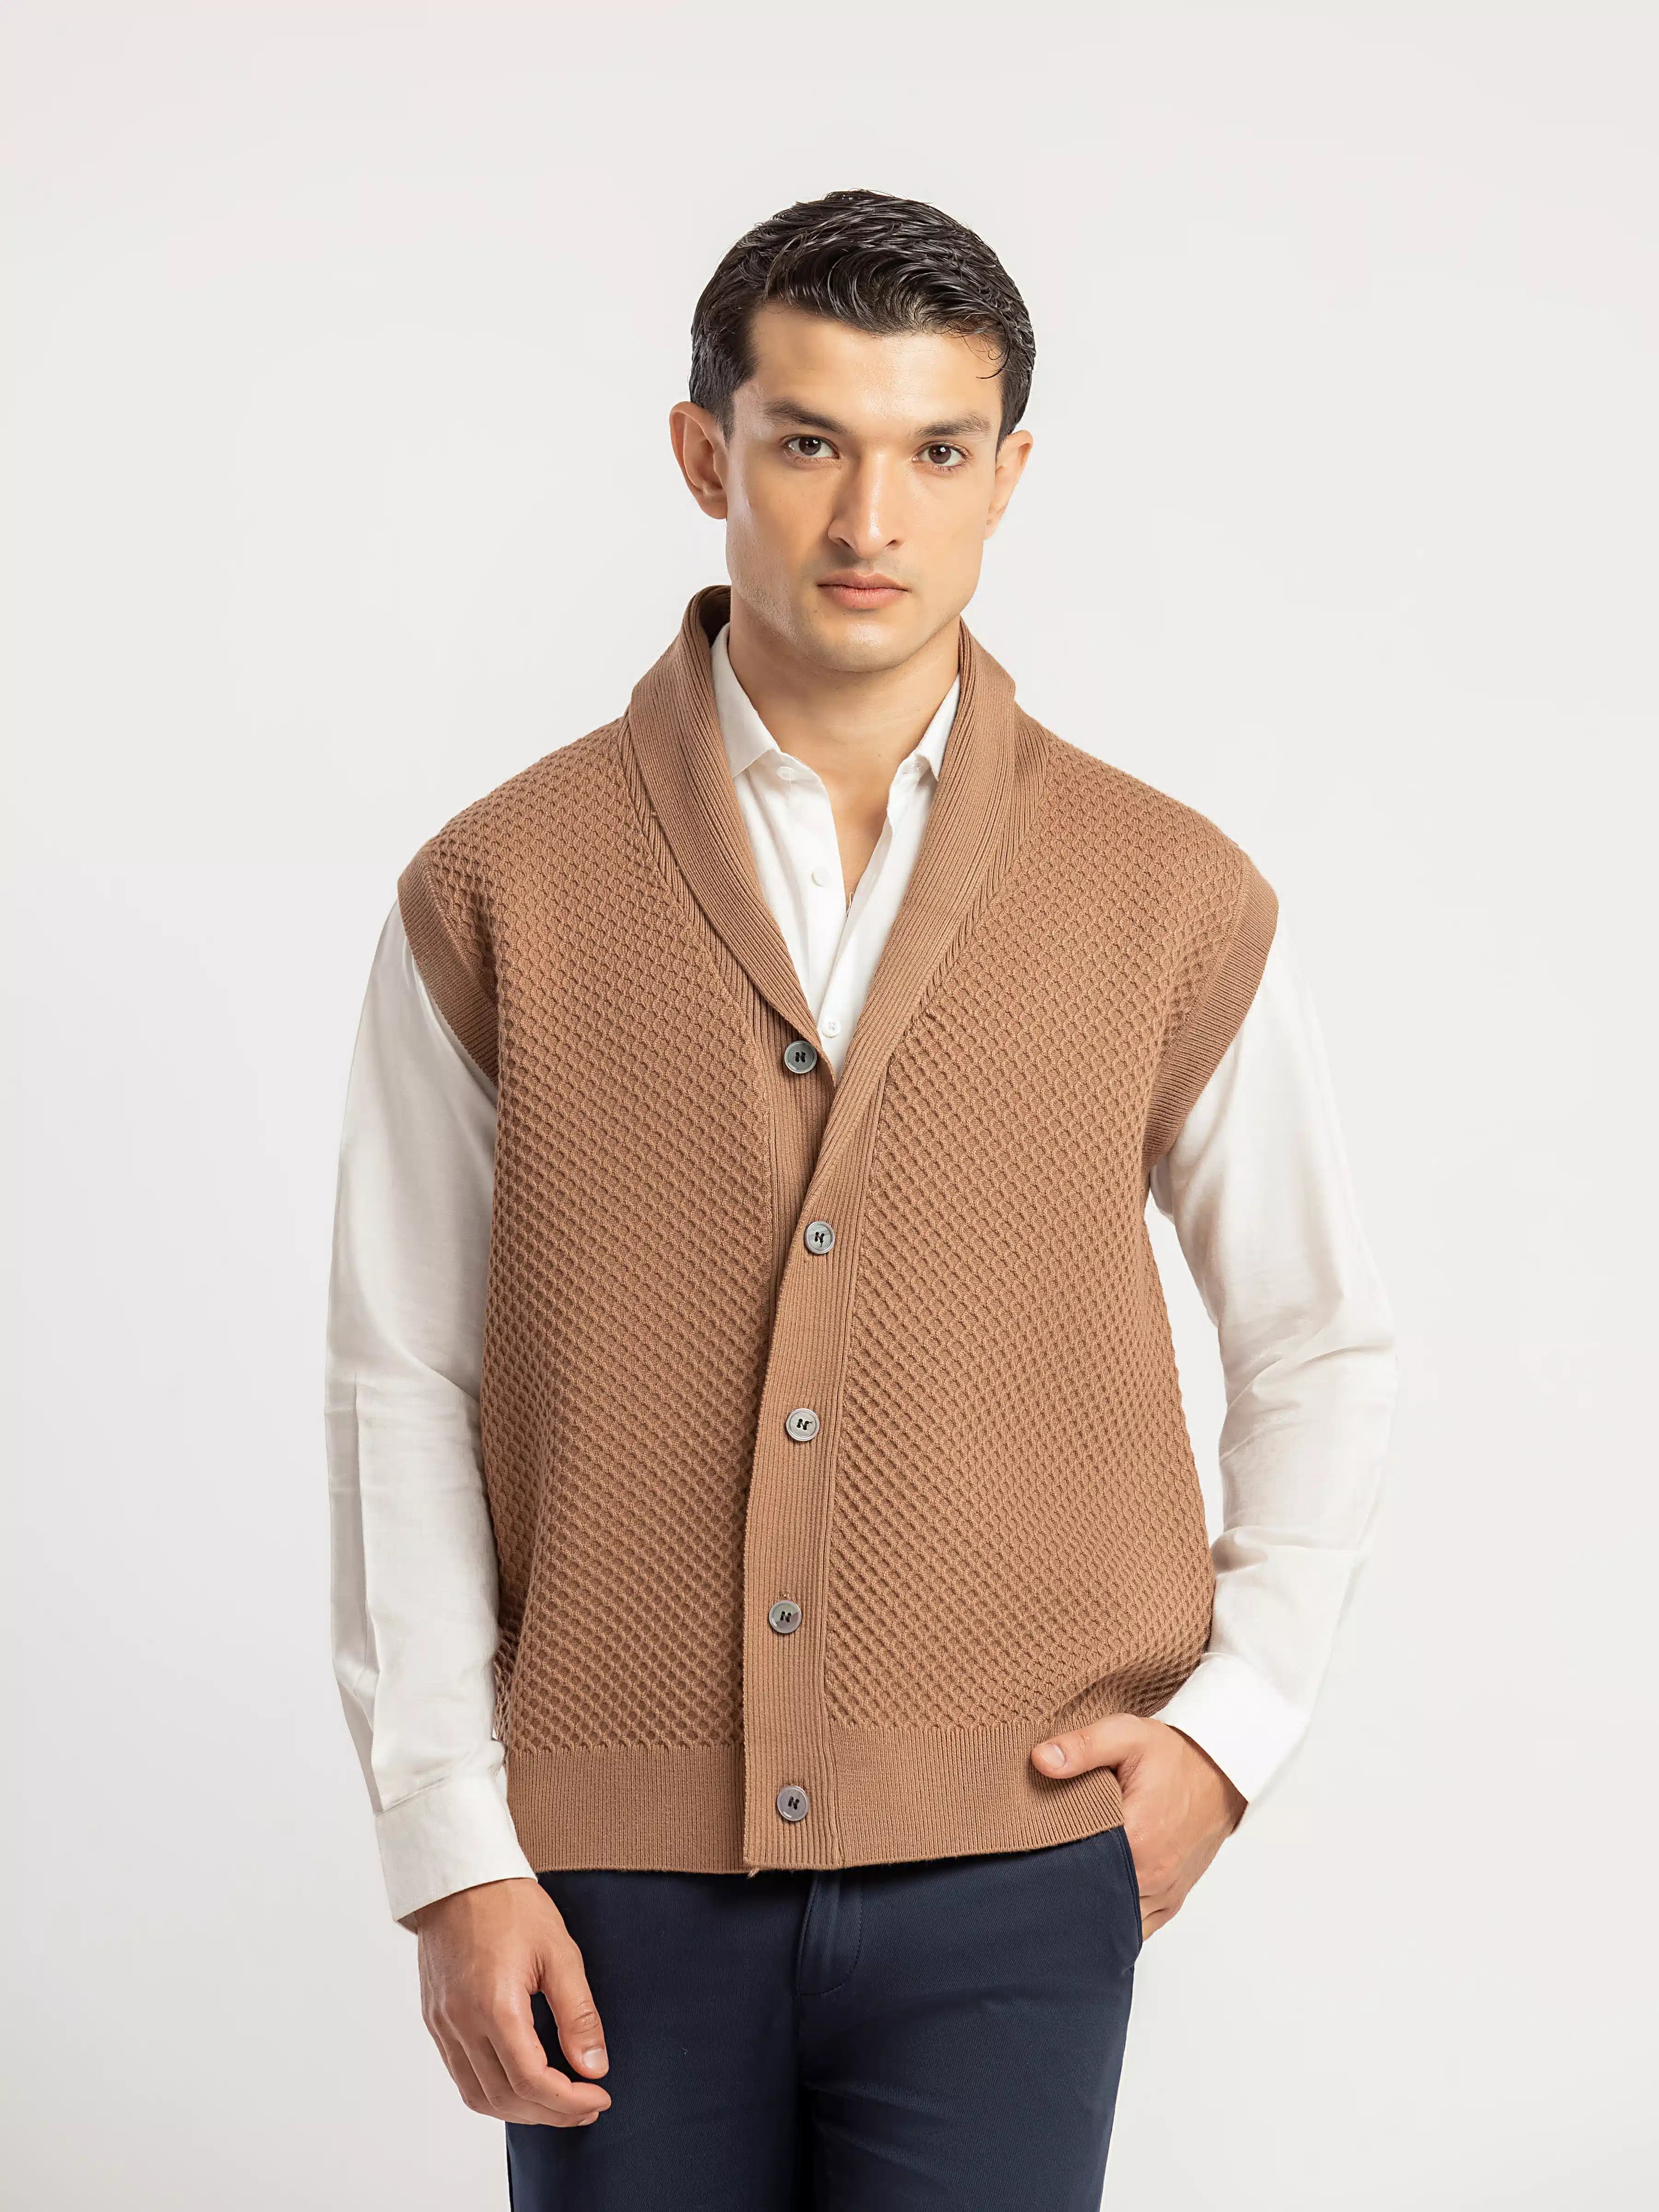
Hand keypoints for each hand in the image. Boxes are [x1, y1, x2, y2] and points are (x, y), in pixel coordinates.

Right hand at [407, 1877, 612, 2127]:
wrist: (459, 1876)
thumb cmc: (511, 1906)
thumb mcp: (559, 1952)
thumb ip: (578, 2014)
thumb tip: (594, 2067)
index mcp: (494, 2005)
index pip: (532, 2080)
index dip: (569, 2101)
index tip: (599, 2096)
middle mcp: (461, 2023)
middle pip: (506, 2098)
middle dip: (551, 2113)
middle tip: (587, 2106)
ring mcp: (443, 2024)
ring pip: (479, 2097)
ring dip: (522, 2110)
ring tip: (559, 2103)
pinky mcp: (435, 2020)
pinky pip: (461, 2076)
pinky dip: (494, 2092)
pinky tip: (521, 2084)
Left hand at [1029, 1717, 1246, 1939]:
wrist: (1221, 1773)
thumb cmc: (1175, 1757)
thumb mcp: (1128, 1735)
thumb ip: (1083, 1747)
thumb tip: (1040, 1759)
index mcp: (1137, 1839)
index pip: (1077, 1867)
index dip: (1048, 1861)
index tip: (1029, 1849)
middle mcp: (1151, 1877)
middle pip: (1092, 1900)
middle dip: (1064, 1889)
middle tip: (1037, 1872)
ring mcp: (1163, 1894)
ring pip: (1114, 1920)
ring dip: (1089, 1907)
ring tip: (1062, 1886)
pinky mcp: (1171, 1901)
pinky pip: (1136, 1927)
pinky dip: (1114, 1918)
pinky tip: (1092, 1903)